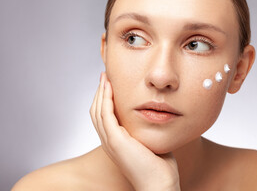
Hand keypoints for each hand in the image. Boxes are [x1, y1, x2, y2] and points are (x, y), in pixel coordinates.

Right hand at [90, 72, 180, 190]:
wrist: (160, 184)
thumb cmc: (159, 168)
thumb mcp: (150, 142)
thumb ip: (147, 129)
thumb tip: (155, 117)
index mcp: (116, 143)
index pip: (104, 117)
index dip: (105, 100)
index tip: (111, 85)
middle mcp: (109, 142)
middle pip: (96, 112)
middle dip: (100, 93)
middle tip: (105, 76)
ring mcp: (110, 142)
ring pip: (98, 111)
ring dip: (101, 92)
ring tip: (105, 77)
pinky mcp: (115, 141)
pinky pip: (106, 114)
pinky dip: (105, 99)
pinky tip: (109, 87)